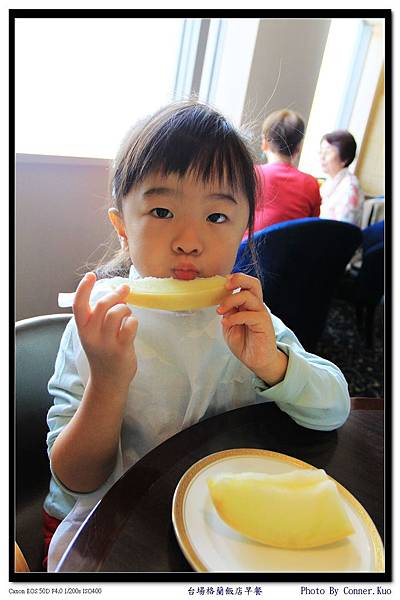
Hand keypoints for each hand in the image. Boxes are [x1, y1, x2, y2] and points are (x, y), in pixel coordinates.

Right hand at [73, 272, 137, 390]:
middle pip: (102, 304)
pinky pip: (130, 325)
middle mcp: (91, 335)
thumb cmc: (103, 352)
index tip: (91, 275)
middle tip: (124, 290)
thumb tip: (118, 291)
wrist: (108, 381)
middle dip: (116, 294)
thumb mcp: (93, 334)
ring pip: (117, 313)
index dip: (83, 288)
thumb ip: (100, 316)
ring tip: (127, 314)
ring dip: (125, 308)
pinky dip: (133, 321)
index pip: (78, 305)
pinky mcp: (121, 349)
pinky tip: (131, 326)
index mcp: (82, 329)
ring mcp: (106, 343)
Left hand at [217, 272, 287, 385]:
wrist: (257, 361)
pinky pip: (249, 315)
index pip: (246, 284)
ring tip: (220, 311)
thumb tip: (222, 303)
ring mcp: (261, 314)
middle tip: (225, 285)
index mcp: (249, 304)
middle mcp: (256, 306)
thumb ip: (227, 313)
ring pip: (248, 296)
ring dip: (230, 301)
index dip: (235, 279)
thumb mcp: (230, 326)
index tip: (221, 283)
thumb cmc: (245, 343)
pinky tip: (226, 323)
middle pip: (253, 283)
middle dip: (239, 279)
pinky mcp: (263, 324)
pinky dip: (234, 317)